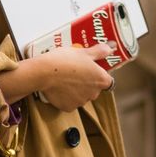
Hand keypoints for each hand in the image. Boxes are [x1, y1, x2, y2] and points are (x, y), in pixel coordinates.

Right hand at [0, 44, 114, 111]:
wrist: (44, 72)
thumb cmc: (65, 60)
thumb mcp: (84, 52)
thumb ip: (99, 52)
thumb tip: (110, 48)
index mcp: (100, 80)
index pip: (108, 81)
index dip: (100, 75)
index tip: (93, 70)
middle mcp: (93, 94)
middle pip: (94, 89)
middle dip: (88, 82)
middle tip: (77, 71)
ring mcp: (81, 102)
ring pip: (82, 96)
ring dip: (77, 90)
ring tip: (66, 78)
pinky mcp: (68, 108)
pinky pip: (70, 102)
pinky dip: (66, 97)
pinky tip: (60, 87)